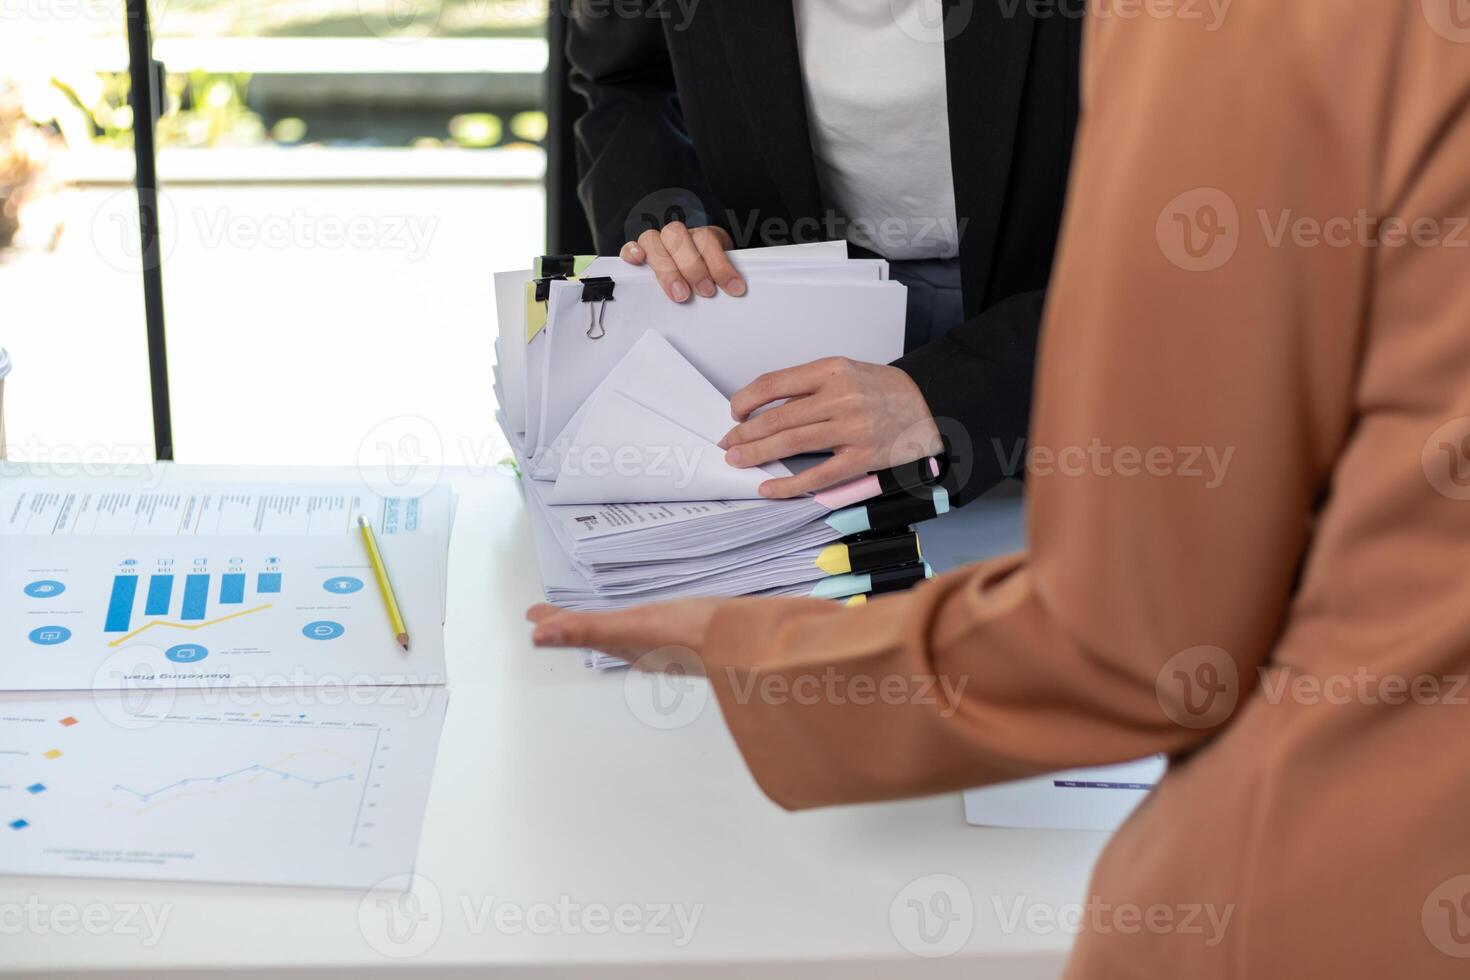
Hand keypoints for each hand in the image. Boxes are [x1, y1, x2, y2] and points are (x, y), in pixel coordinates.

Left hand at [527, 599, 722, 668]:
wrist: (749, 641)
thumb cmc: (692, 634)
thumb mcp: (632, 626)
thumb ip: (585, 629)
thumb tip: (537, 637)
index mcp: (624, 645)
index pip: (580, 633)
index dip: (556, 624)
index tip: (532, 615)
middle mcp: (643, 648)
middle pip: (597, 635)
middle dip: (573, 625)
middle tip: (551, 617)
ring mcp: (668, 643)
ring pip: (623, 635)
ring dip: (602, 626)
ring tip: (591, 618)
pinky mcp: (692, 633)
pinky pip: (651, 628)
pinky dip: (636, 622)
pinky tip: (650, 619)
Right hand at [621, 223, 744, 302]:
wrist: (694, 269)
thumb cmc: (706, 274)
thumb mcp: (720, 274)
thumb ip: (723, 278)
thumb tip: (735, 292)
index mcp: (702, 236)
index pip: (708, 240)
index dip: (721, 264)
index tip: (734, 288)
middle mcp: (678, 236)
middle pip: (678, 236)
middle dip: (693, 266)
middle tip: (705, 291)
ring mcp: (657, 243)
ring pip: (653, 240)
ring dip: (667, 268)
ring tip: (680, 294)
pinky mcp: (639, 253)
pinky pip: (630, 246)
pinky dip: (631, 251)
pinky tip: (638, 261)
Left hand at [719, 358, 942, 497]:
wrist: (929, 405)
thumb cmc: (883, 390)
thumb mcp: (845, 373)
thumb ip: (809, 389)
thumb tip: (767, 411)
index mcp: (832, 370)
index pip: (774, 383)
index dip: (746, 400)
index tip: (735, 413)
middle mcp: (840, 397)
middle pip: (777, 418)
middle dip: (744, 433)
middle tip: (728, 443)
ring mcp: (852, 429)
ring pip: (791, 443)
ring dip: (757, 454)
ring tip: (737, 460)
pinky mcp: (862, 458)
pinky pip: (817, 475)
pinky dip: (788, 484)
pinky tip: (768, 487)